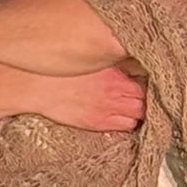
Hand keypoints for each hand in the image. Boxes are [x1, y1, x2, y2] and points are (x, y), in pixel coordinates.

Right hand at [28, 65, 145, 132]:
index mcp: (115, 71)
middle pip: (145, 98)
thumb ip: (112, 62)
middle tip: (140, 97)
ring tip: (132, 109)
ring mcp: (108, 108)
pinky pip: (126, 126)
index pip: (146, 78)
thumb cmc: (60, 71)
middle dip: (145, 98)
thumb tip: (128, 62)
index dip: (147, 81)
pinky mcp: (99, 122)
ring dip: (139, 112)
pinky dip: (128, 123)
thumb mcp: (91, 59)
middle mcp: (115, 90)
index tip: (143, 82)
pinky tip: (121, 118)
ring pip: (139, 114)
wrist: (39, 87)